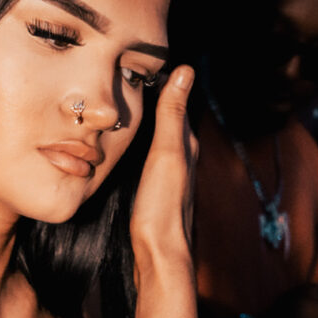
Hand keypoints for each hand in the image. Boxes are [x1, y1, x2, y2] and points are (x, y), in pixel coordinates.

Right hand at [129, 66, 198, 277]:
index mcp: (186, 146)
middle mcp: (183, 160)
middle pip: (172, 121)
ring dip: (151, 123)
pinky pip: (153, 160)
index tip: (147, 62)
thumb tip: (186, 71)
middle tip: (135, 78)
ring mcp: (171, 179)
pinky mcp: (158, 194)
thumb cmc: (163, 207)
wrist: (160, 256)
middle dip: (158, 99)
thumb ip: (173, 114)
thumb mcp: (166, 154)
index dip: (165, 82)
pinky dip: (144, 146)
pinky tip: (132, 149)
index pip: (177, 104)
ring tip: (131, 106)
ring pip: (163, 141)